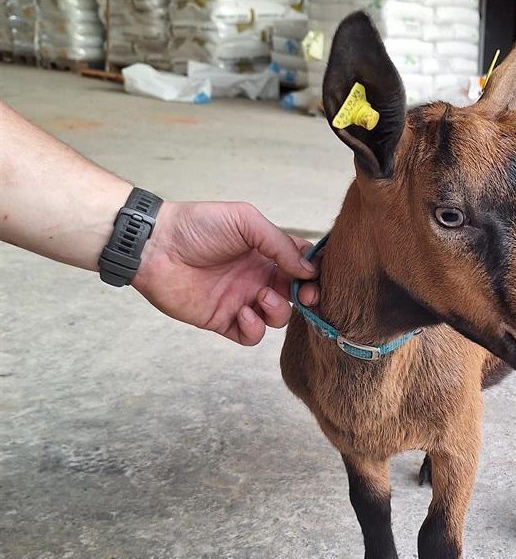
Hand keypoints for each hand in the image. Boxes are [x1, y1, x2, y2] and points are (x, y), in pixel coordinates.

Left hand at [132, 200, 319, 344]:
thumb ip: (280, 244)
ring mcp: (240, 299)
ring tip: (261, 298)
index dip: (314, 272)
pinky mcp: (222, 320)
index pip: (300, 264)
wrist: (156, 247)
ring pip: (276, 317)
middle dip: (306, 297)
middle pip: (295, 294)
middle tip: (304, 296)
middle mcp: (257, 276)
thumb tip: (308, 270)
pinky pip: (251, 336)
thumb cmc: (198, 226)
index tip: (317, 276)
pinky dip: (254, 328)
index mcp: (265, 251)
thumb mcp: (246, 222)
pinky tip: (243, 312)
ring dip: (277, 311)